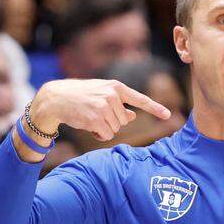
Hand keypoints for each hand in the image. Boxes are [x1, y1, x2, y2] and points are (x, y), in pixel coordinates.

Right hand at [27, 78, 171, 144]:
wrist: (56, 98)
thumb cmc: (81, 96)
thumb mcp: (101, 95)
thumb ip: (118, 104)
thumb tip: (133, 116)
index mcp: (116, 87)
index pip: (139, 99)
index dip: (154, 108)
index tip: (168, 115)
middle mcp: (112, 96)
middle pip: (124, 121)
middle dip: (112, 122)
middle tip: (95, 114)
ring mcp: (104, 107)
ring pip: (115, 129)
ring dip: (104, 129)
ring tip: (90, 118)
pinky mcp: (96, 119)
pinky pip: (106, 135)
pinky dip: (98, 135)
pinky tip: (88, 125)